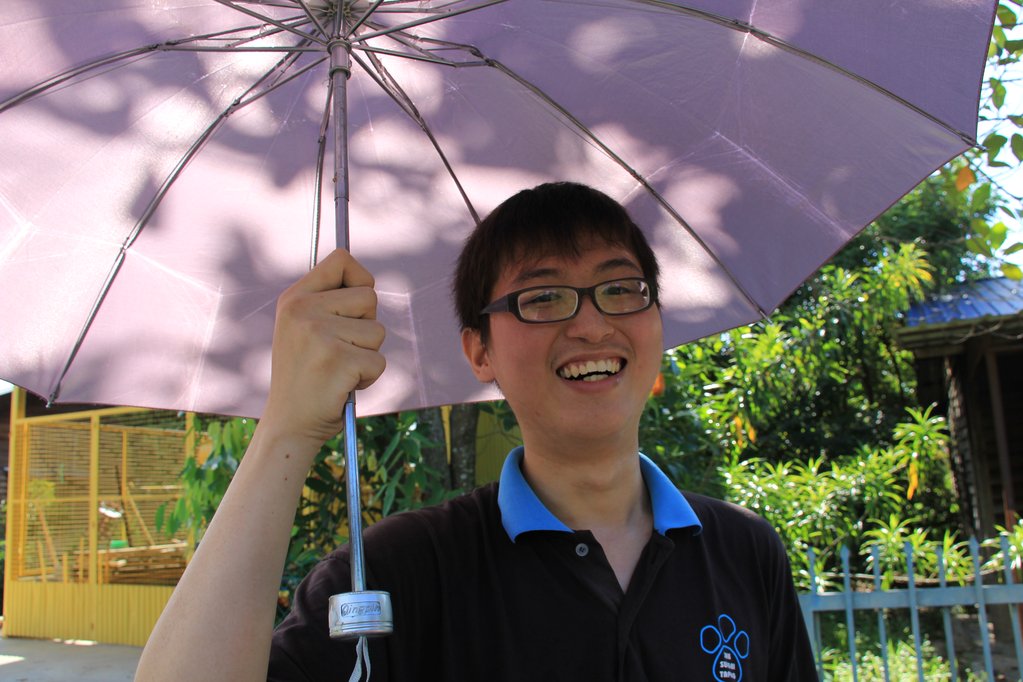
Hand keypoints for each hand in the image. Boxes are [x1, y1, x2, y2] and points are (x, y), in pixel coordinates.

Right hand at [261, 248, 385, 448]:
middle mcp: (304, 310)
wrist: (289, 423)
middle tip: (339, 350)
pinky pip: (379, 361)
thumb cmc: (305, 375)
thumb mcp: (303, 328)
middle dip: (366, 326)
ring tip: (339, 369)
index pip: (341, 260)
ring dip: (367, 354)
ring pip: (378, 331)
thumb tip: (368, 282)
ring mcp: (320, 334)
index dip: (359, 278)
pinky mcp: (338, 360)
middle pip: (369, 297)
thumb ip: (329, 302)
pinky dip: (368, 377)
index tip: (355, 305)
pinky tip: (342, 385)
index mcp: (294, 298)